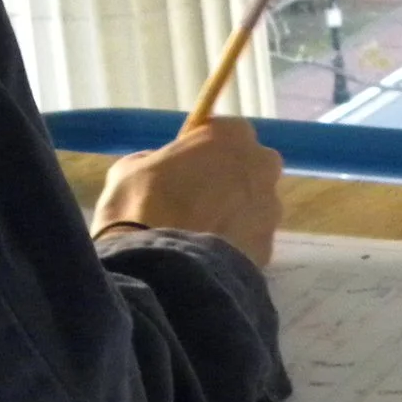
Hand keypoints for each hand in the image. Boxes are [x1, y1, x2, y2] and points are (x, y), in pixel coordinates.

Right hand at [91, 118, 284, 267]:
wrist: (157, 268)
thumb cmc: (140, 203)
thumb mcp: (131, 167)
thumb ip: (157, 160)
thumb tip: (164, 169)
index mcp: (233, 135)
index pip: (227, 133)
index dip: (206, 151)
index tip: (187, 166)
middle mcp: (262, 167)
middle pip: (249, 169)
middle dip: (229, 181)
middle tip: (194, 201)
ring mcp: (270, 210)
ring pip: (253, 208)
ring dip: (232, 217)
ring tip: (196, 236)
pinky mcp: (269, 249)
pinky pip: (249, 243)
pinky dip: (233, 248)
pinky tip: (204, 258)